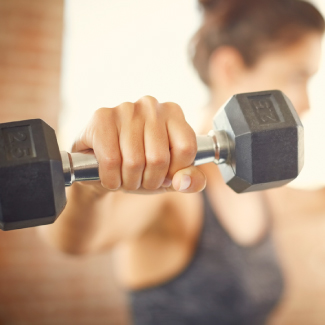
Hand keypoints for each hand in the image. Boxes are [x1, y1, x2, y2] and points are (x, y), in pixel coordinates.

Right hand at [72, 96, 206, 193]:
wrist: (100, 166)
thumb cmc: (140, 168)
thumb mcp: (170, 177)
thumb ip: (191, 180)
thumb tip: (184, 182)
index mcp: (174, 113)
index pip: (186, 148)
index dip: (175, 171)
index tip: (164, 175)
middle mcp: (151, 105)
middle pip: (159, 158)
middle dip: (149, 181)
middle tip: (140, 179)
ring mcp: (125, 108)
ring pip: (134, 161)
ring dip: (129, 182)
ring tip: (125, 177)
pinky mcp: (101, 117)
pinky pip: (111, 160)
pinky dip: (111, 179)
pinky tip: (110, 175)